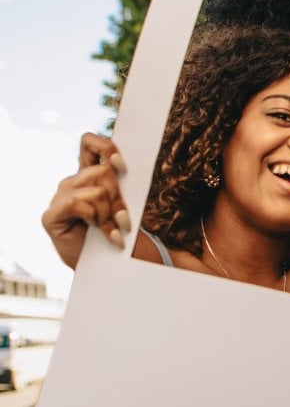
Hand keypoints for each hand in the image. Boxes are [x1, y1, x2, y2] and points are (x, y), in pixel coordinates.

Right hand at [41, 133, 129, 267]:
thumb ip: (118, 184)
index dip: (106, 146)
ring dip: (110, 214)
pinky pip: (77, 202)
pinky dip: (94, 218)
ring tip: (111, 229)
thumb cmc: (114, 232)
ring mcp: (59, 197)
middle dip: (119, 197)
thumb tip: (119, 163)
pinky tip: (99, 231)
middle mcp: (72, 182)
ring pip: (96, 190)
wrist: (103, 264)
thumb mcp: (121, 204)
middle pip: (103, 171)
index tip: (122, 165)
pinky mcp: (51, 215)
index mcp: (88, 175)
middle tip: (122, 219)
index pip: (89, 142)